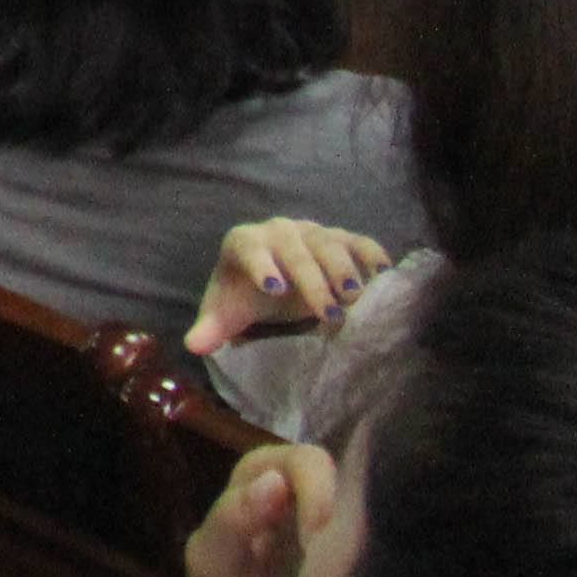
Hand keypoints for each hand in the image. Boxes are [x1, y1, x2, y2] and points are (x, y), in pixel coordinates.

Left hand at [186, 216, 389, 352]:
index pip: (248, 248)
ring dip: (343, 269)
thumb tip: (193, 346)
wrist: (272, 276)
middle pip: (296, 251)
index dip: (260, 265)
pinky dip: (371, 254)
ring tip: (354, 297)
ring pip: (329, 243)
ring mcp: (312, 232)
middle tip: (329, 311)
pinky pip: (358, 241)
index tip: (274, 289)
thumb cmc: (248, 294)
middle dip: (313, 280)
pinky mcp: (340, 238)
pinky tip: (383, 273)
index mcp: (244, 242)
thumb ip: (212, 326)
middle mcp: (279, 231)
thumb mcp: (229, 311)